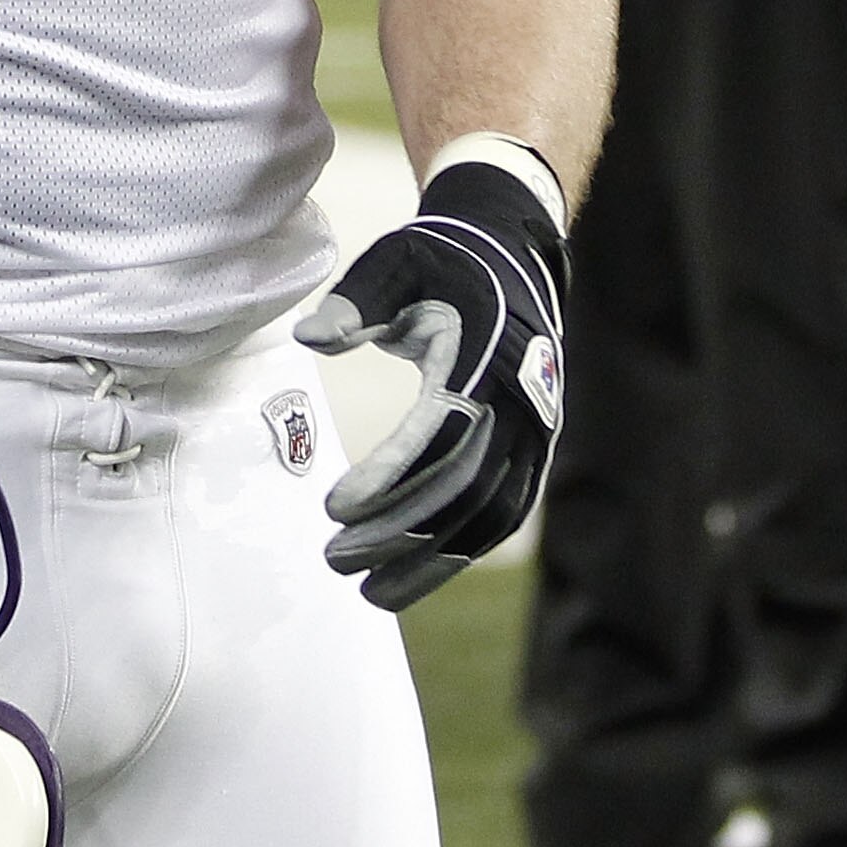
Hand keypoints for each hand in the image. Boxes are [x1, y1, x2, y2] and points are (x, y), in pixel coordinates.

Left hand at [295, 140, 565, 611]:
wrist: (510, 253)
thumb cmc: (440, 259)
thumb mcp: (395, 261)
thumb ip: (354, 300)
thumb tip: (310, 336)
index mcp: (484, 356)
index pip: (437, 433)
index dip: (388, 476)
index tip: (334, 507)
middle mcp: (520, 402)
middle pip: (461, 487)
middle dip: (398, 532)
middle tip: (333, 559)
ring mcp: (536, 431)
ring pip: (487, 515)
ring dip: (431, 560)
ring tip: (369, 592)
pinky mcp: (536, 449)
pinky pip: (503, 514)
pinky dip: (462, 551)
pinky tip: (414, 576)